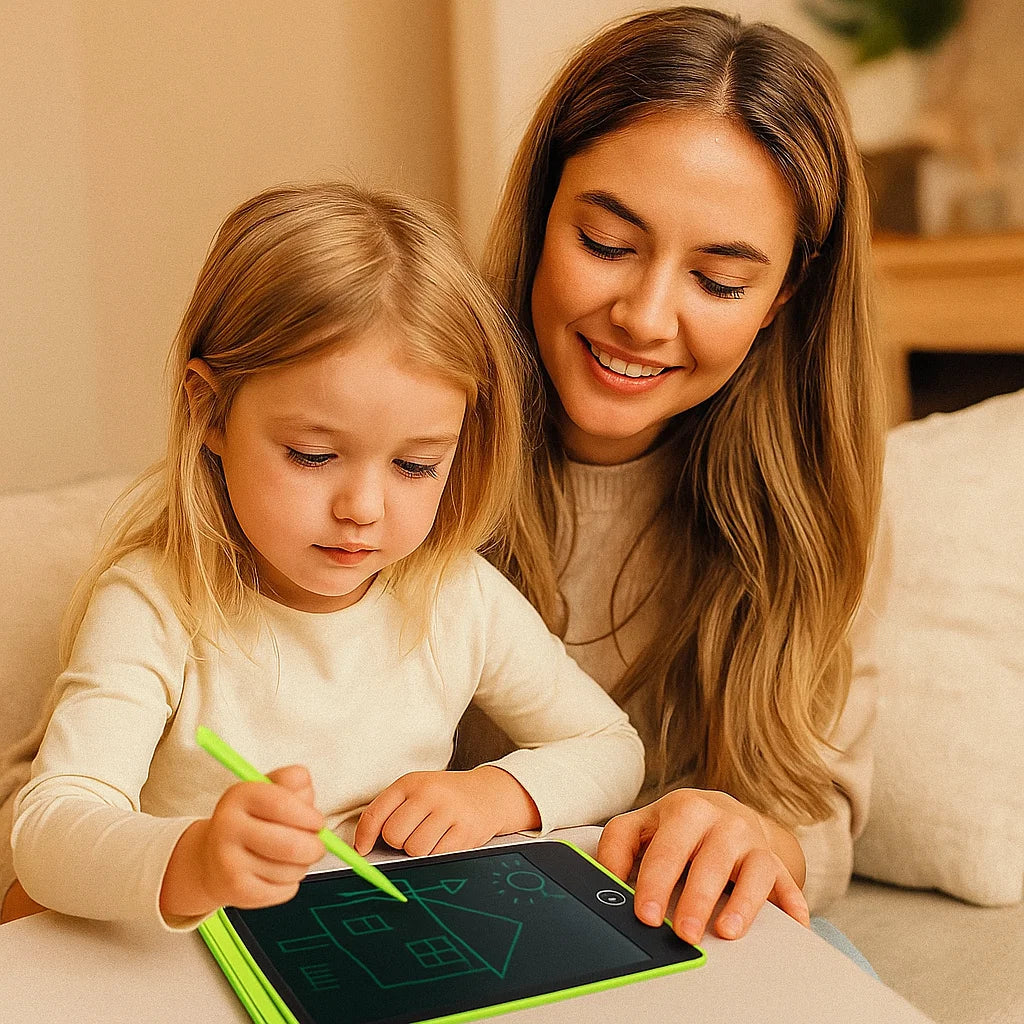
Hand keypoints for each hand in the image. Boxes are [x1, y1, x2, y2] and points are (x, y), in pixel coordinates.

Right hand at [160, 765, 324, 918]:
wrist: (212, 859)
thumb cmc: (254, 820)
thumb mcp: (269, 790)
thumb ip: (292, 781)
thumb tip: (304, 780)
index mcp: (239, 796)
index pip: (281, 803)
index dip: (308, 815)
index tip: (318, 822)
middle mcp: (227, 827)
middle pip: (290, 845)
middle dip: (315, 848)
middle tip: (317, 846)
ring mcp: (228, 861)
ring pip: (290, 870)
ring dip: (302, 866)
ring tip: (291, 858)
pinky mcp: (235, 891)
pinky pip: (284, 891)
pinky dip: (290, 884)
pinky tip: (278, 874)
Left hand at [353, 767, 539, 856]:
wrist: (489, 794)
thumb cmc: (444, 796)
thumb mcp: (416, 790)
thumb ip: (390, 811)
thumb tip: (362, 846)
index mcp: (410, 782)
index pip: (376, 814)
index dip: (364, 838)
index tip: (362, 850)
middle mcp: (429, 793)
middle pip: (394, 835)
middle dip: (398, 843)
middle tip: (411, 835)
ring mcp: (449, 812)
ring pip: (415, 850)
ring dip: (418, 851)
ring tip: (430, 836)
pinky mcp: (465, 831)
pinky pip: (437, 855)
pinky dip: (436, 854)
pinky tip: (444, 840)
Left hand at [596, 788, 809, 943]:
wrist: (730, 815)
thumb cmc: (680, 827)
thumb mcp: (643, 826)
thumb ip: (618, 846)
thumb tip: (605, 879)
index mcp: (683, 810)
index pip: (666, 848)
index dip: (655, 882)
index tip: (646, 914)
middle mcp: (721, 821)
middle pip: (710, 858)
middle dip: (696, 897)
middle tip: (683, 933)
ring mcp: (752, 841)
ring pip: (753, 869)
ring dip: (741, 903)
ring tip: (725, 932)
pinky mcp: (777, 863)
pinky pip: (788, 884)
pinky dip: (792, 906)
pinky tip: (791, 927)